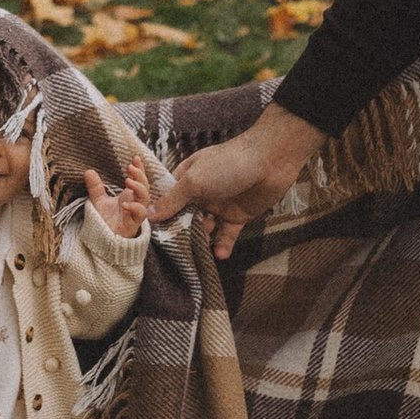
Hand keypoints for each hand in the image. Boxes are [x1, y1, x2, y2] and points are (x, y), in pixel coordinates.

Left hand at [85, 161, 152, 243]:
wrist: (102, 241)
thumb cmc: (104, 222)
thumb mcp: (98, 201)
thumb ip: (95, 187)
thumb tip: (88, 171)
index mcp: (129, 196)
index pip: (138, 180)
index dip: (139, 169)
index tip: (135, 158)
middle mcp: (135, 203)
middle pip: (145, 187)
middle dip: (140, 176)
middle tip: (130, 167)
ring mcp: (135, 213)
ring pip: (145, 199)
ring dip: (139, 188)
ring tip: (128, 180)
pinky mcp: (134, 224)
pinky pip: (140, 214)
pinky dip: (135, 207)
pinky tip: (125, 203)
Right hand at [147, 104, 322, 259]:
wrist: (271, 161)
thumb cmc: (228, 164)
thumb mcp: (194, 181)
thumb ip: (173, 200)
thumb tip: (149, 214)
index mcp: (187, 178)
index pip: (167, 199)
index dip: (158, 214)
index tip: (148, 233)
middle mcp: (200, 193)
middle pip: (184, 217)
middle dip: (178, 232)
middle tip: (170, 251)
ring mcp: (219, 205)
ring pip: (204, 228)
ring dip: (199, 242)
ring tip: (192, 257)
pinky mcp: (237, 216)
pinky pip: (226, 234)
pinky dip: (222, 245)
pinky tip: (218, 255)